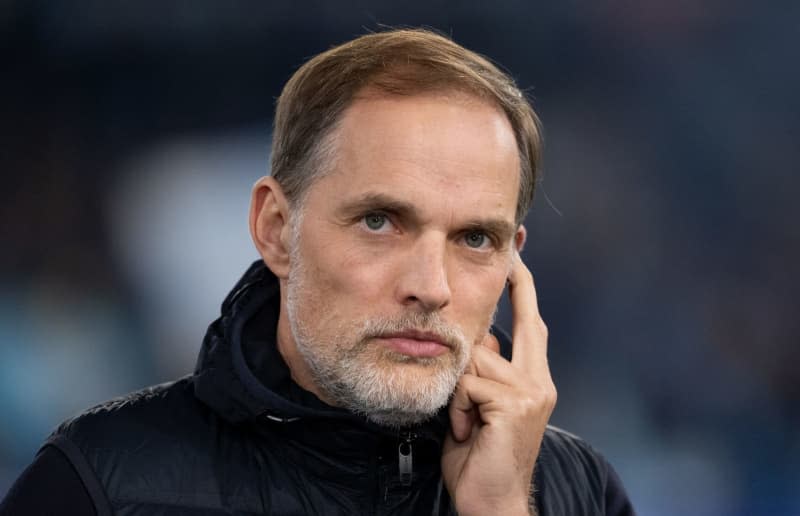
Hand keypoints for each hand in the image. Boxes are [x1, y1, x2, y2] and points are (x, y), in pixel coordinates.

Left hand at [441, 251, 555, 515]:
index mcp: (533, 382)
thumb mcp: (480, 408)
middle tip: (514, 252)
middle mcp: (540, 382)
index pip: (532, 326)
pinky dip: (459, 407)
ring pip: (477, 358)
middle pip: (526, 324)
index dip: (523, 291)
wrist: (491, 500)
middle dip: (518, 286)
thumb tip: (477, 341)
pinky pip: (469, 383)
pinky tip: (468, 431)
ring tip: (466, 423)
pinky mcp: (516, 404)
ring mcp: (532, 392)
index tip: (518, 258)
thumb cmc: (479, 456)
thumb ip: (482, 374)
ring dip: (460, 392)